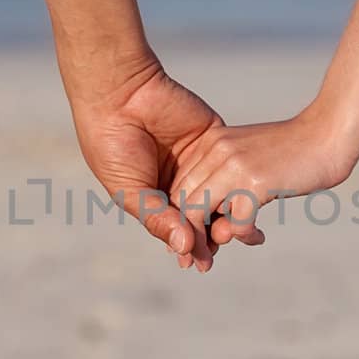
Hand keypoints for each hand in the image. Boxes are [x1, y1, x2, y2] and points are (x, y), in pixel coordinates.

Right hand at [70, 61, 265, 271]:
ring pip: (221, 194)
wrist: (120, 93)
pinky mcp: (214, 139)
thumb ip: (157, 218)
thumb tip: (185, 247)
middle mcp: (178, 181)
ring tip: (235, 234)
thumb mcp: (130, 188)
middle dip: (211, 235)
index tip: (199, 264)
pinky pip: (231, 165)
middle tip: (218, 252)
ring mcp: (198, 160)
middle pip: (203, 215)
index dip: (190, 245)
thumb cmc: (112, 144)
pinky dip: (239, 183)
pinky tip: (246, 200)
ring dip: (229, 214)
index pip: (179, 227)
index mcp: (154, 195)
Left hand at [165, 111, 353, 247]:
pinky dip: (245, 235)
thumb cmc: (294, 155)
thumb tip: (216, 233)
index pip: (178, 187)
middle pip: (183, 203)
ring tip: (233, 246)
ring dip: (213, 240)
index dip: (180, 219)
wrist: (330, 134)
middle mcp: (216, 151)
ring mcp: (234, 166)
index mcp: (210, 143)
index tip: (191, 243)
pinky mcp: (255, 182)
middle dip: (190, 237)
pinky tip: (259, 236)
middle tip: (202, 260)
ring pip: (200, 214)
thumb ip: (228, 192)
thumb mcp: (249, 163)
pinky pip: (235, 223)